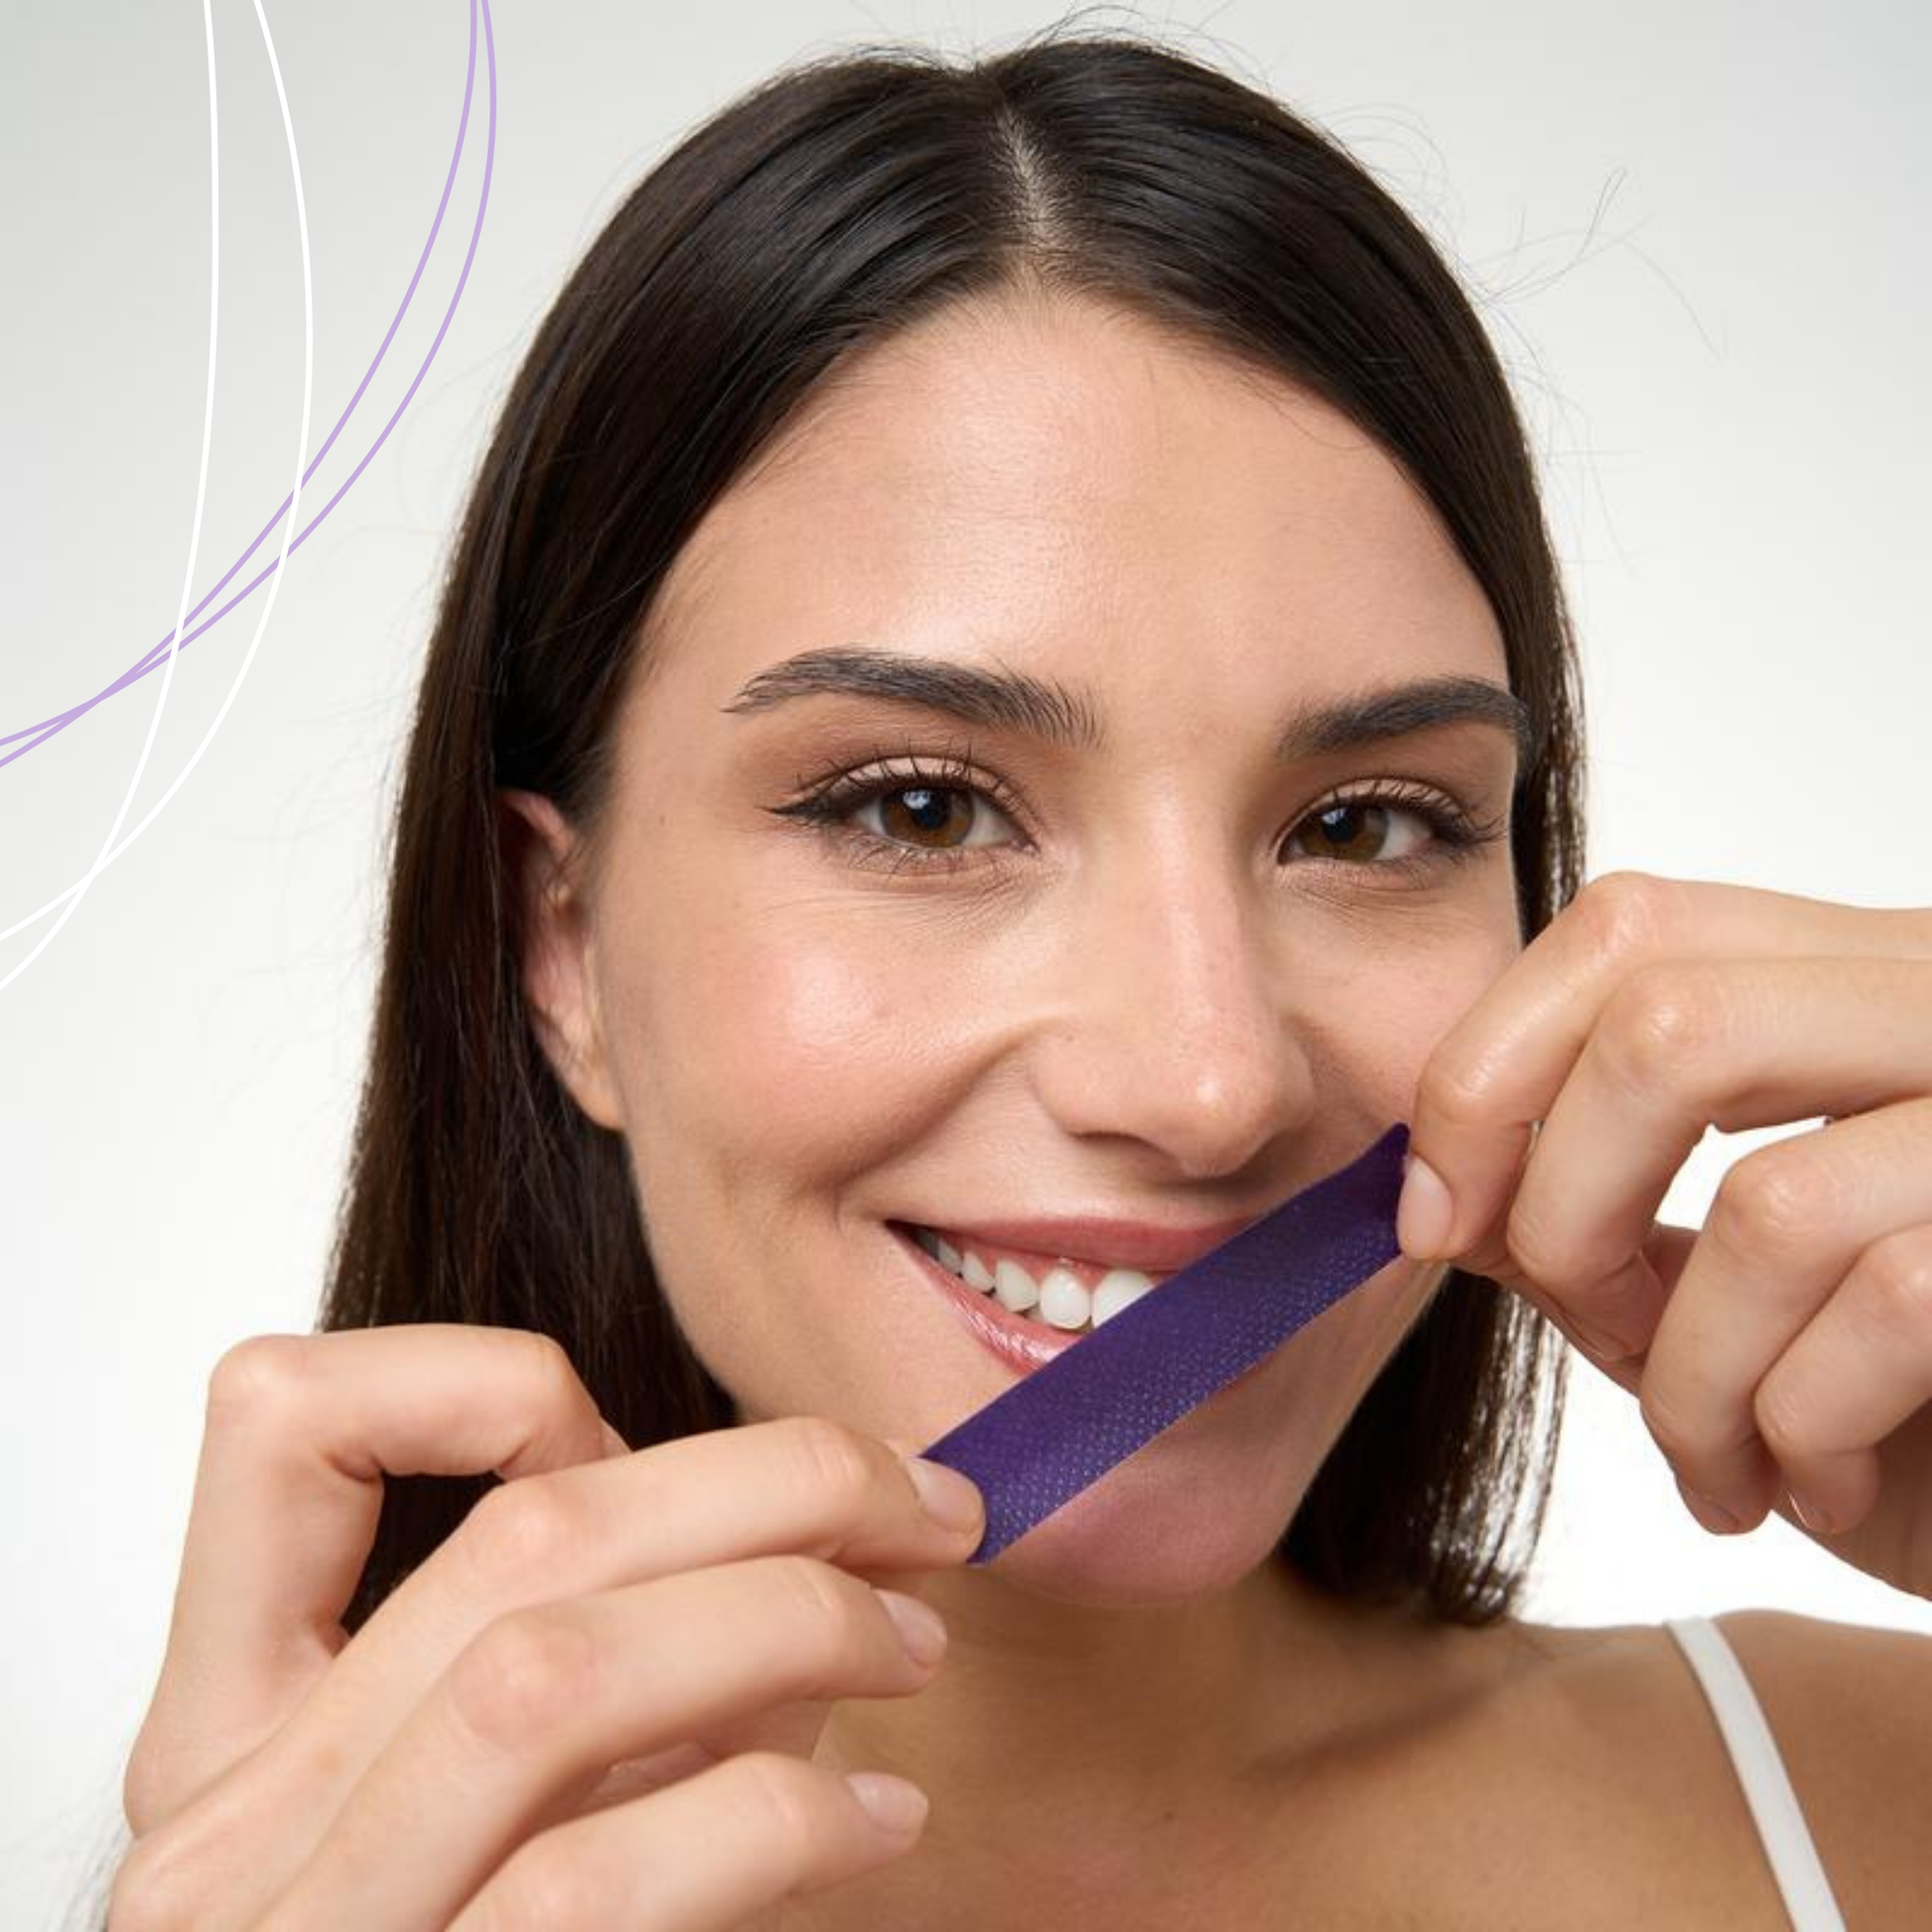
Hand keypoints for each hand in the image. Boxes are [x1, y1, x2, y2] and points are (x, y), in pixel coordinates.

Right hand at [112, 1324, 984, 1928]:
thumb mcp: (523, 1807)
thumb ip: (620, 1662)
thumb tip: (804, 1516)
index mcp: (231, 1740)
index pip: (278, 1422)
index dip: (483, 1381)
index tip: (659, 1446)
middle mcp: (230, 1835)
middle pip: (520, 1535)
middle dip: (776, 1482)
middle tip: (930, 1506)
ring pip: (550, 1675)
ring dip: (791, 1621)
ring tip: (915, 1644)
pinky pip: (601, 1880)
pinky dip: (781, 1814)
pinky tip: (880, 1818)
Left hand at [1395, 871, 1931, 1598]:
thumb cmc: (1892, 1402)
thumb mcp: (1720, 1281)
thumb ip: (1596, 1205)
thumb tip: (1433, 1191)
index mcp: (1854, 979)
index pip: (1628, 930)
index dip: (1489, 1068)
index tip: (1433, 1213)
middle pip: (1667, 1022)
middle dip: (1568, 1211)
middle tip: (1591, 1333)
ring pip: (1768, 1202)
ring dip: (1687, 1379)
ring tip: (1714, 1456)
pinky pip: (1891, 1309)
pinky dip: (1801, 1433)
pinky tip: (1818, 1486)